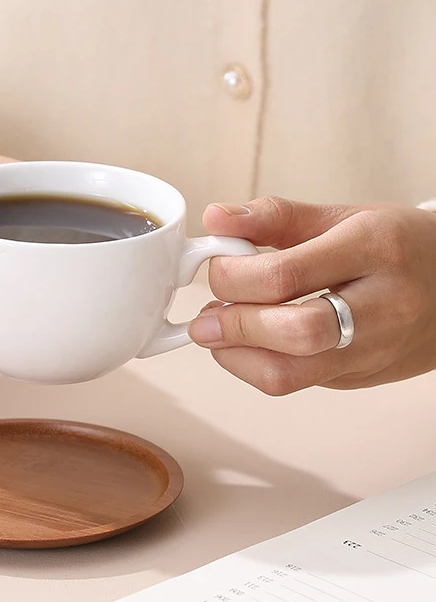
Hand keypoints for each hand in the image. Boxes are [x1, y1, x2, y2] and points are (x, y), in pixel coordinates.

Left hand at [188, 197, 435, 394]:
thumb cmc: (395, 246)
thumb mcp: (342, 217)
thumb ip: (274, 217)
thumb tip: (214, 217)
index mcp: (374, 248)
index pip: (284, 275)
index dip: (232, 277)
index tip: (215, 269)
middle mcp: (382, 305)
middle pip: (291, 332)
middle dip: (233, 326)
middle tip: (206, 317)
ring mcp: (375, 350)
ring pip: (289, 374)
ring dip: (236, 357)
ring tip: (219, 333)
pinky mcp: (360, 378)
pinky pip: (296, 384)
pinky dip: (256, 367)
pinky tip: (248, 344)